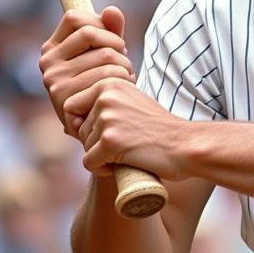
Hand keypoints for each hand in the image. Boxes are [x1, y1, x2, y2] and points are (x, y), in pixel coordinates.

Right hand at [39, 6, 135, 136]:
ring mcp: (53, 81)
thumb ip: (111, 30)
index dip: (100, 24)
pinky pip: (106, 76)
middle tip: (125, 62)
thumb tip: (112, 10)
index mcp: (53, 48)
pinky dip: (123, 79)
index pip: (75, 17)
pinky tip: (124, 89)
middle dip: (117, 45)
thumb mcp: (107, 53)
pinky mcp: (65, 99)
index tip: (114, 41)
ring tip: (127, 77)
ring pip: (104, 54)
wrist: (103, 126)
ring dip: (124, 64)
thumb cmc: (105, 85)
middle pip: (91, 33)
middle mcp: (48, 63)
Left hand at [65, 77, 184, 179]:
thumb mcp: (131, 104)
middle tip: (124, 144)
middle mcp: (105, 96)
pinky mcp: (110, 141)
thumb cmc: (160, 129)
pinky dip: (102, 170)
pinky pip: (89, 162)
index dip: (84, 124)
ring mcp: (107, 118)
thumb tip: (67, 125)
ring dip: (101, 156)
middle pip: (78, 128)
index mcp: (109, 83)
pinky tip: (123, 165)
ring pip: (84, 146)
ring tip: (128, 153)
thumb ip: (104, 106)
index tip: (109, 132)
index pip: (72, 106)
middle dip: (96, 141)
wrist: (186, 145)